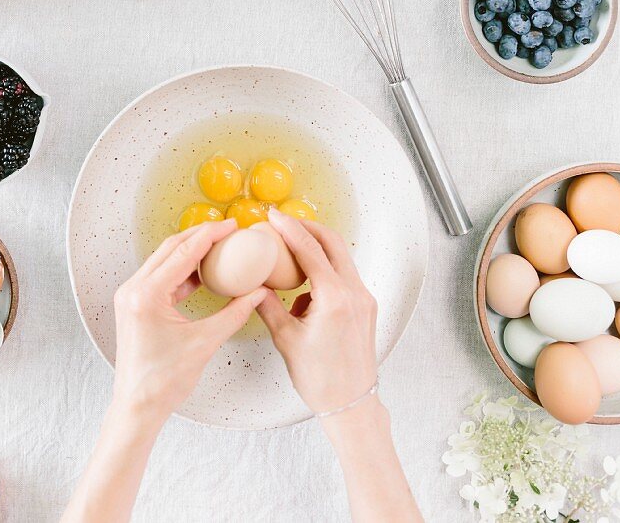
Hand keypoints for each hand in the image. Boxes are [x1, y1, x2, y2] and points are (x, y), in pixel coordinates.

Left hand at [112, 219, 265, 424]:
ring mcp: (130, 296)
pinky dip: (181, 270)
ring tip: (218, 248)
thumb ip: (233, 314)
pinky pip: (159, 276)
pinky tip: (202, 273)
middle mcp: (133, 289)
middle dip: (200, 236)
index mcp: (147, 295)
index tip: (231, 226)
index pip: (183, 253)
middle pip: (170, 249)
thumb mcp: (204, 343)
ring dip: (190, 251)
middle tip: (227, 231)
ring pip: (163, 260)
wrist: (137, 407)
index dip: (210, 235)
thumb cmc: (163, 382)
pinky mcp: (134, 304)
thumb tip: (257, 294)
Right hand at [256, 208, 377, 413]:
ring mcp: (364, 298)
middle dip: (308, 228)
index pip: (310, 250)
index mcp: (334, 298)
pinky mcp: (366, 306)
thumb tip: (253, 285)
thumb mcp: (286, 339)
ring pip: (341, 257)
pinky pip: (345, 275)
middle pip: (333, 243)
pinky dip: (326, 269)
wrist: (351, 404)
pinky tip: (305, 286)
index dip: (290, 228)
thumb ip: (268, 306)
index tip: (274, 216)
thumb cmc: (321, 379)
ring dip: (318, 247)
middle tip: (284, 223)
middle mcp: (354, 293)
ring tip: (292, 250)